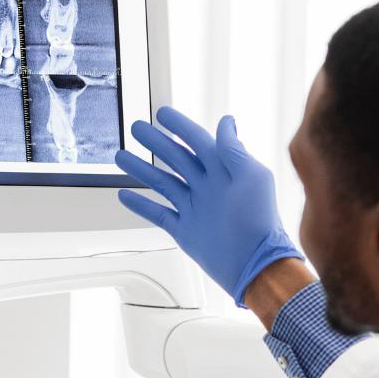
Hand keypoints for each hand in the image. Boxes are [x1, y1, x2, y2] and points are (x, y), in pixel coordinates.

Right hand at [116, 107, 304, 305]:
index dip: (179, 126)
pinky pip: (158, 213)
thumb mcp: (251, 177)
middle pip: (175, 158)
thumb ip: (233, 150)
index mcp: (223, 170)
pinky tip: (124, 194)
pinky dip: (141, 204)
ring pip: (162, 182)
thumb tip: (226, 121)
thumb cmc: (258, 220)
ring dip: (141, 169)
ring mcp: (194, 208)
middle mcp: (207, 186)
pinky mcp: (185, 230)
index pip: (197, 140)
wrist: (254, 264)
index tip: (162, 113)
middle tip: (136, 128)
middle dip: (155, 142)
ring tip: (120, 157)